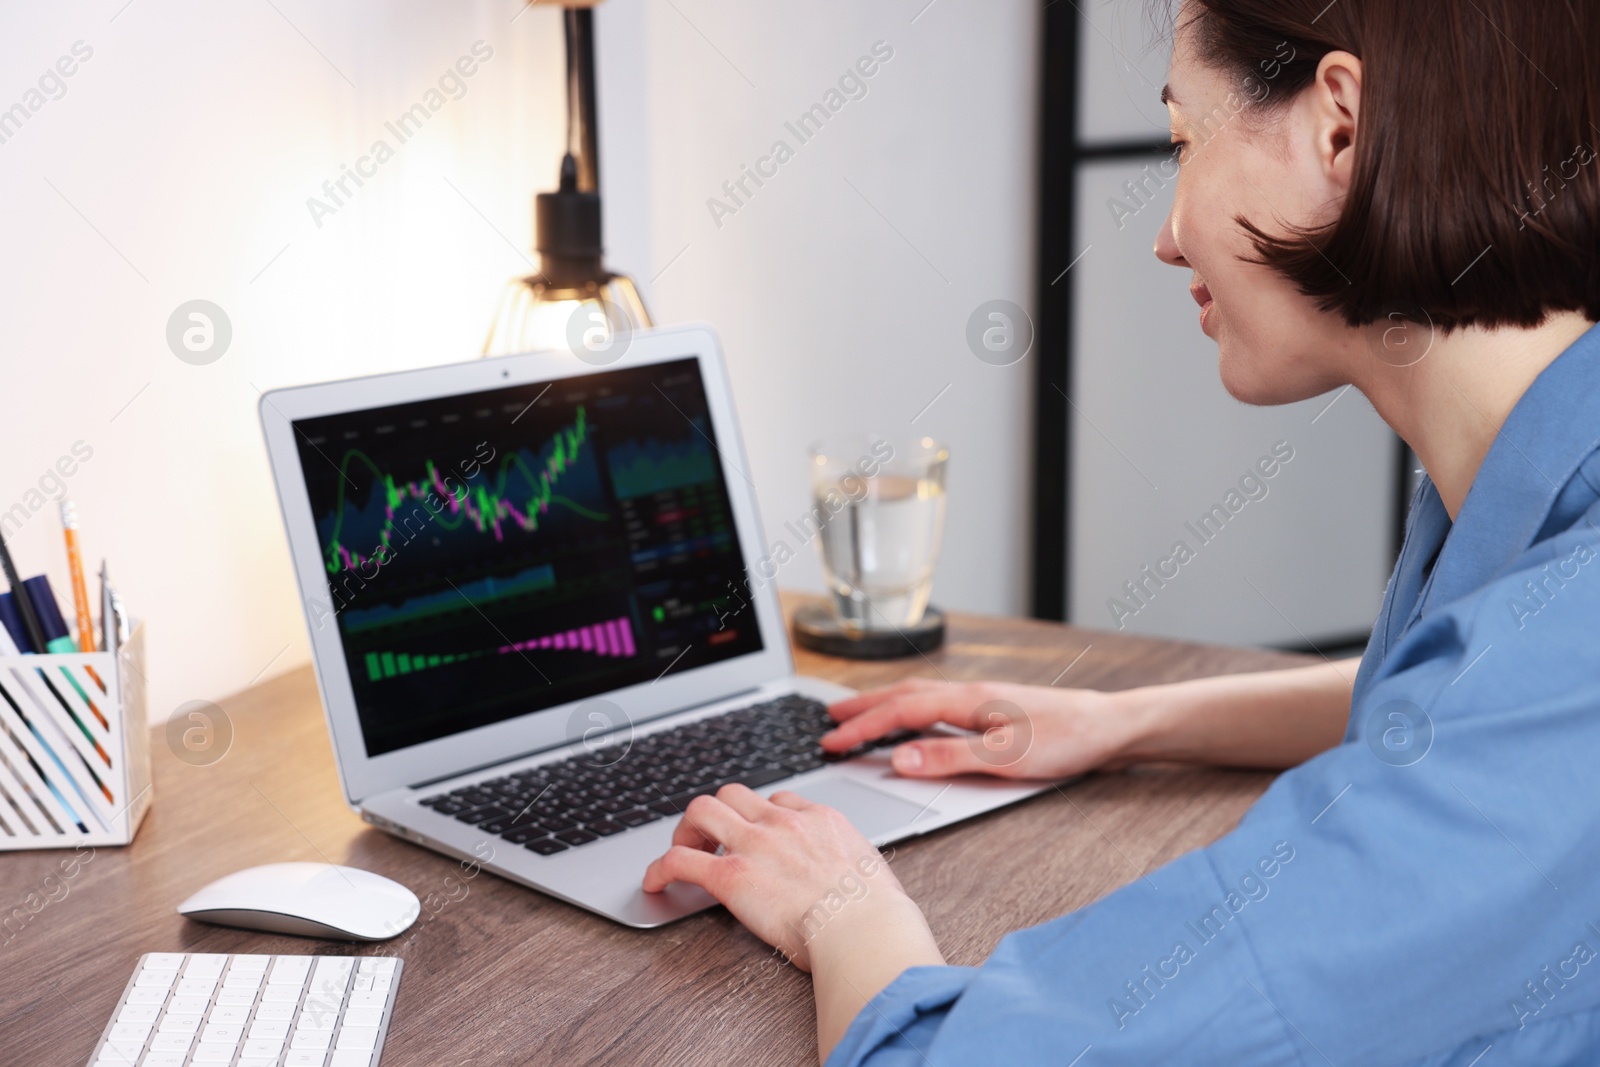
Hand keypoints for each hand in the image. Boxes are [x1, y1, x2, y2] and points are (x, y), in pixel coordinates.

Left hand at [641, 783, 911, 971]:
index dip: (760, 817)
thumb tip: (854, 882)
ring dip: (687, 830)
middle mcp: (783, 823)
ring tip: (684, 852)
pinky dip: (659, 869)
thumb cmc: (874, 913)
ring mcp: (754, 844)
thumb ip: (853, 866)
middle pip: (732, 793)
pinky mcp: (730, 876)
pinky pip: (679, 860)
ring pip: (701, 809)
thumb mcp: (871, 872)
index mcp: (820, 819)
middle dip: (717, 813)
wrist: (864, 926)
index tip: (755, 835)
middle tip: (711, 840)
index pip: (778, 800)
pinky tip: (654, 883)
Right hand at [821, 678, 1145, 780]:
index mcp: (967, 700)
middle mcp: (970, 693)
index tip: (830, 741)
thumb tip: (898, 760)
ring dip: (884, 705)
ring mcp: (982, 699)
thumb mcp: (1006, 757)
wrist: (1111, 727)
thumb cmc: (1068, 739)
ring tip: (859, 714)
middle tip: (828, 719)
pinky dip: (911, 709)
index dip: (861, 727)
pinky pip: (937, 704)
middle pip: (902, 695)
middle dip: (862, 707)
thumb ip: (949, 758)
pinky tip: (914, 721)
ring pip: (919, 696)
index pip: (899, 711)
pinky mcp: (994, 710)